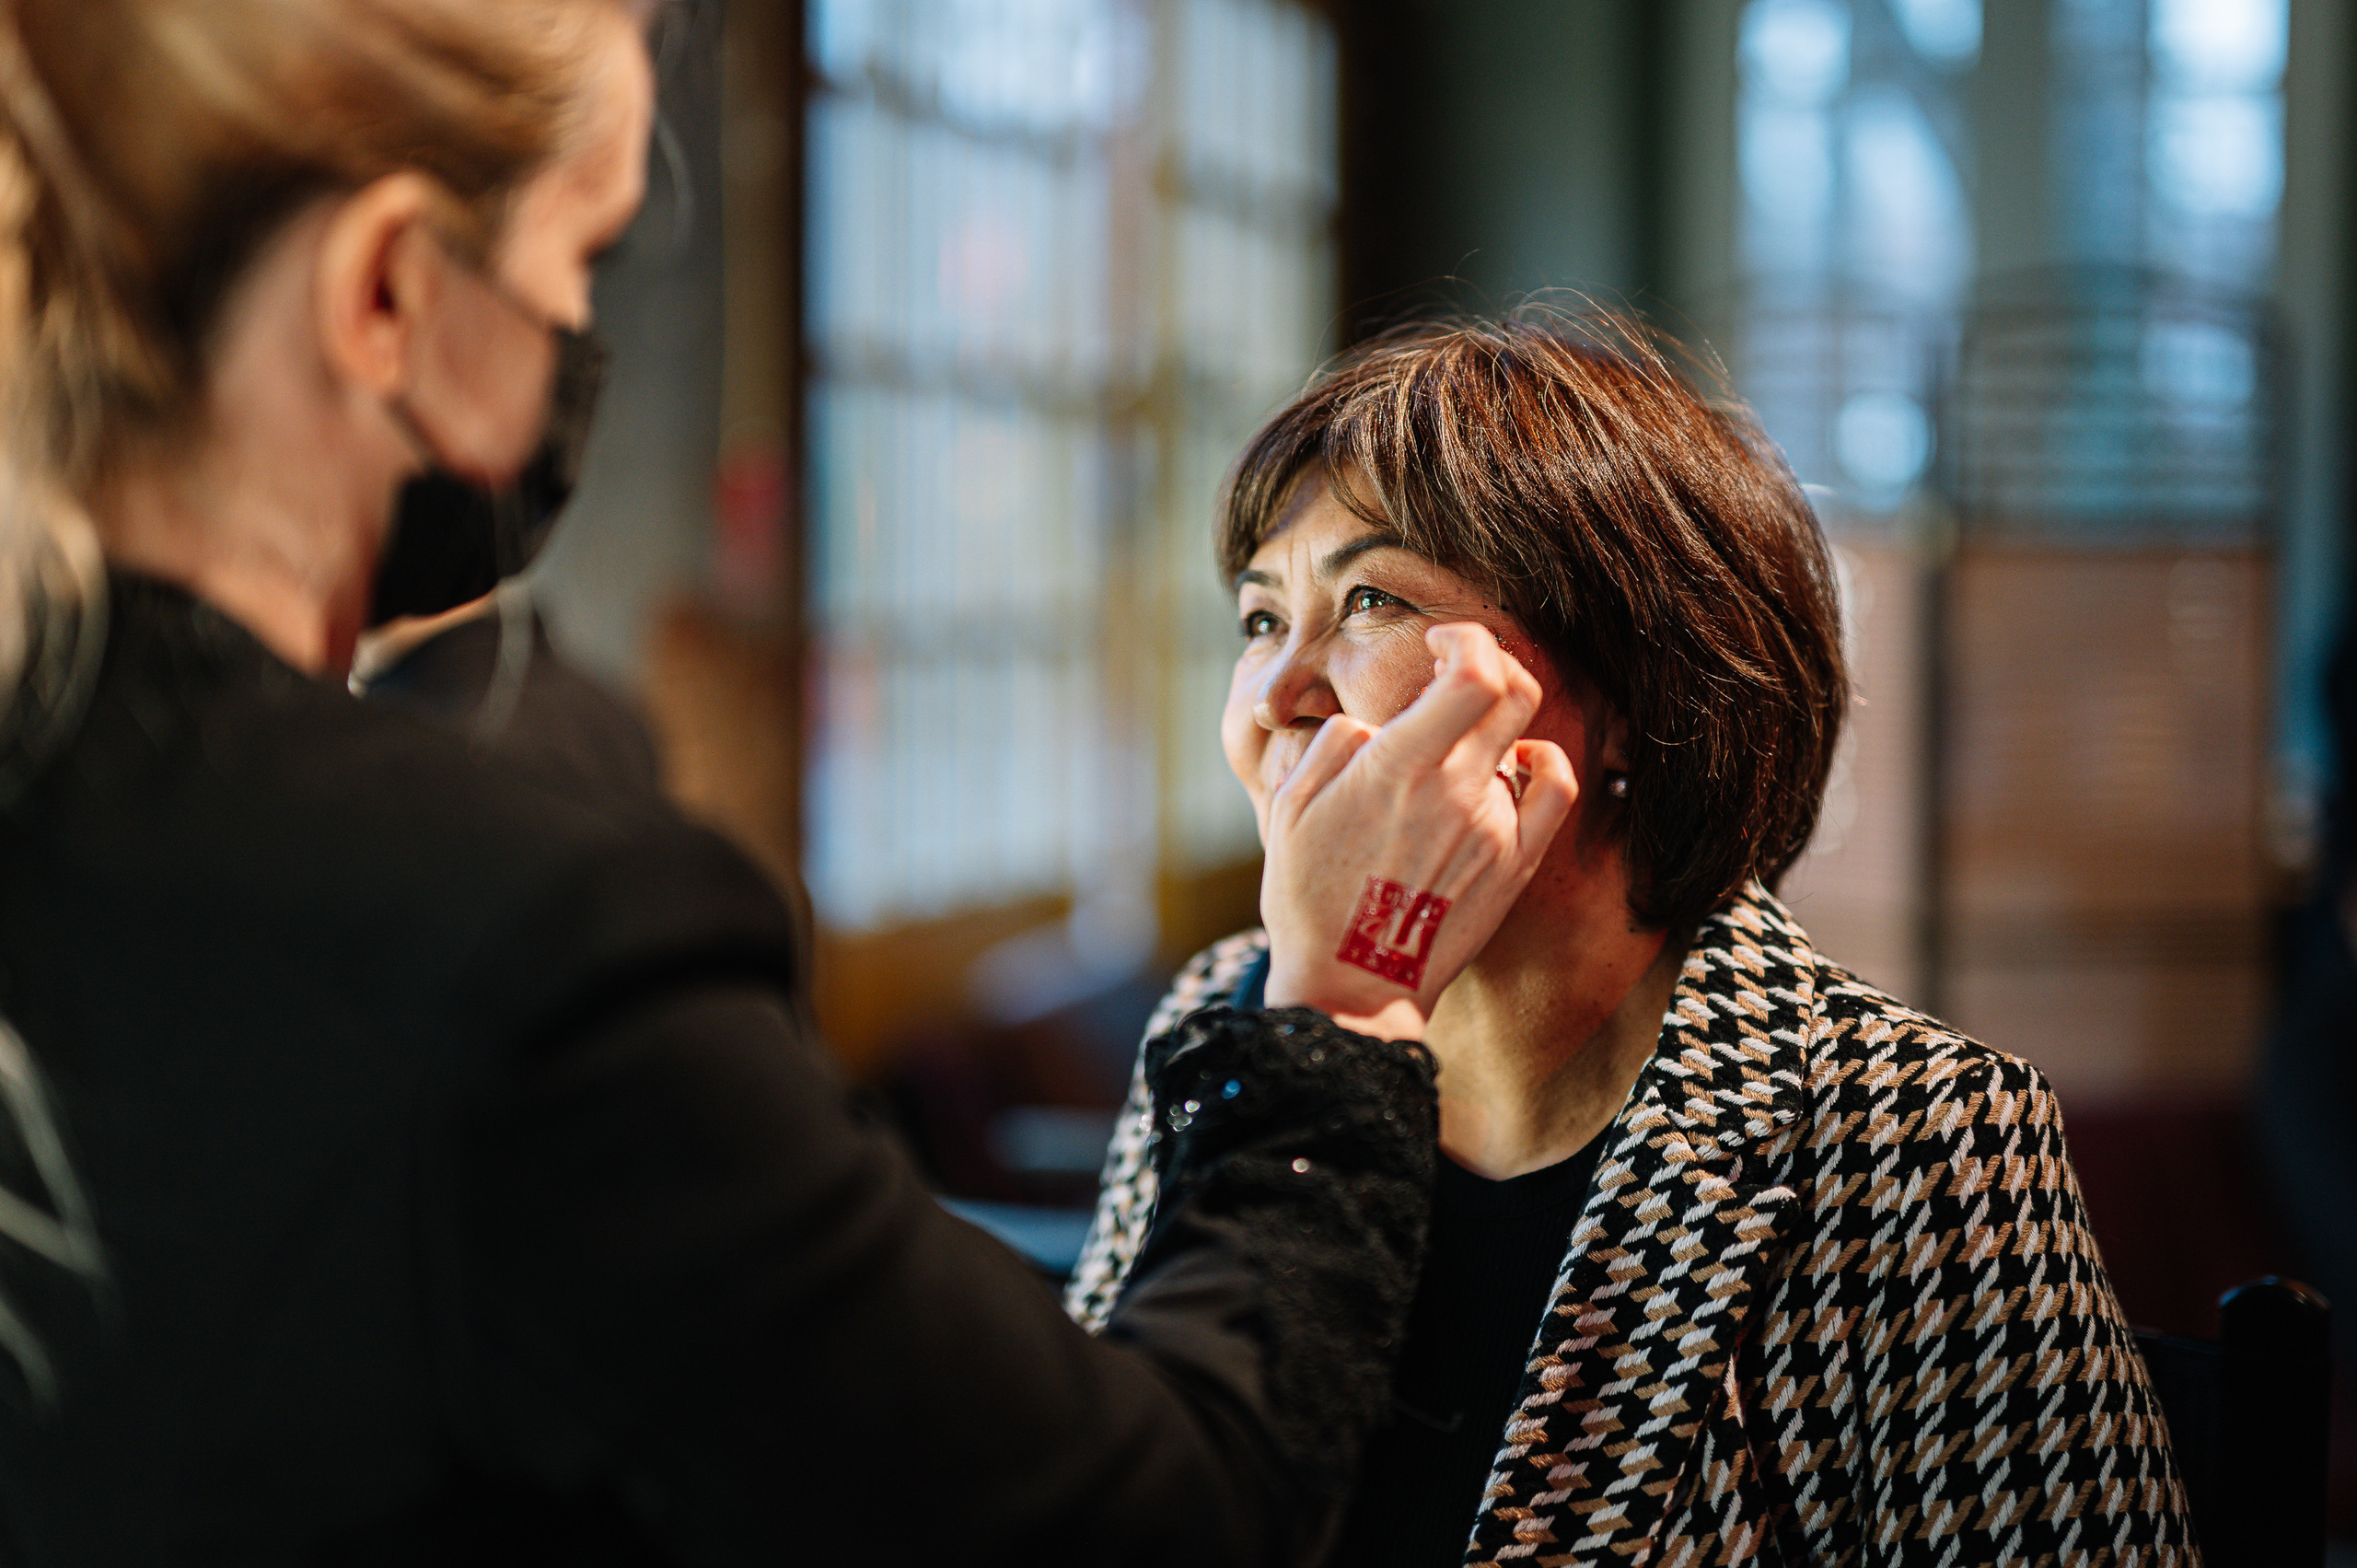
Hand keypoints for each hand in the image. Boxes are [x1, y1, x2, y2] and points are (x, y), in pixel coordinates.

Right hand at [1259, 622, 1575, 1037]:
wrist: (1351, 988)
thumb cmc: (1308, 899)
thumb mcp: (1291, 805)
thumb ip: (1336, 742)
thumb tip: (1376, 724)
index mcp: (1400, 767)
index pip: (1474, 669)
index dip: (1465, 637)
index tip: (1438, 641)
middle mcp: (1459, 789)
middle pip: (1514, 689)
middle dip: (1488, 661)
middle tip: (1455, 670)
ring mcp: (1496, 827)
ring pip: (1524, 737)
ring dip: (1492, 725)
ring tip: (1453, 748)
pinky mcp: (1517, 863)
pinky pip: (1555, 789)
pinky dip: (1540, 762)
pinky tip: (1515, 765)